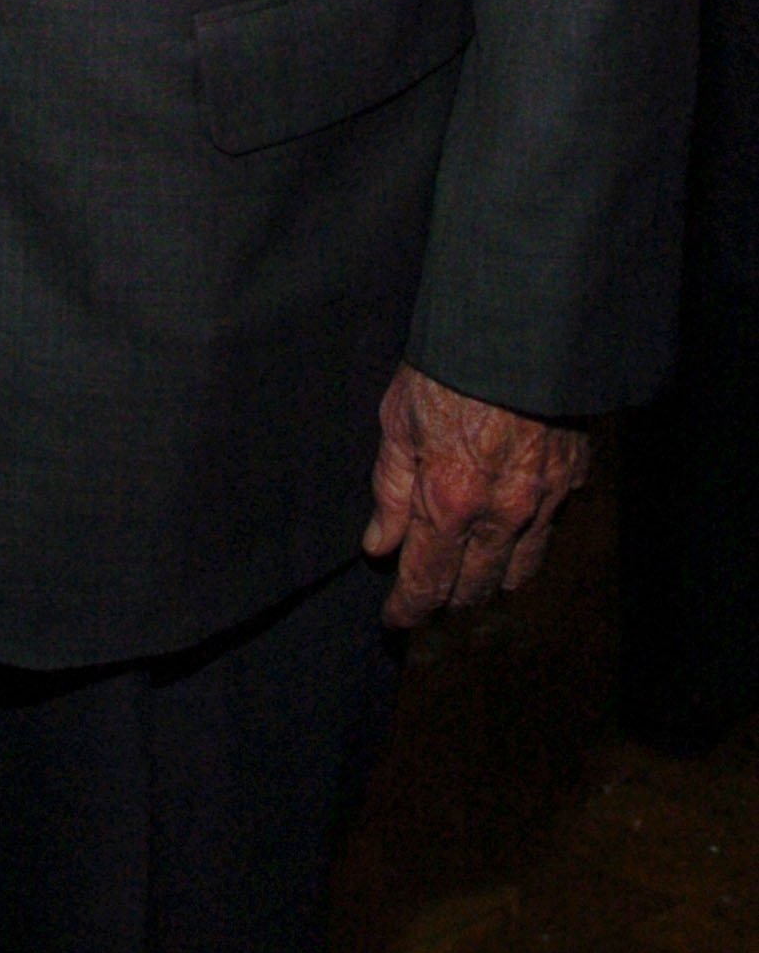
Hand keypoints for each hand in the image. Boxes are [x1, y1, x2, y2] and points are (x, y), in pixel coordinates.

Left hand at [363, 362, 588, 627]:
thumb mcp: (397, 420)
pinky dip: (528, 541)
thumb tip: (379, 544)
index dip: (410, 609)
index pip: (427, 581)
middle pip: (476, 589)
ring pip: (520, 571)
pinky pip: (550, 531)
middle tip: (429, 600)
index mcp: (451, 502)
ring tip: (470, 579)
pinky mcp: (573, 479)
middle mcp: (502, 515)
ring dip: (492, 581)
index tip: (396, 623)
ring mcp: (543, 501)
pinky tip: (512, 532)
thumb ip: (390, 489)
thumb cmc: (447, 368)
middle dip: (449, 601)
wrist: (518, 329)